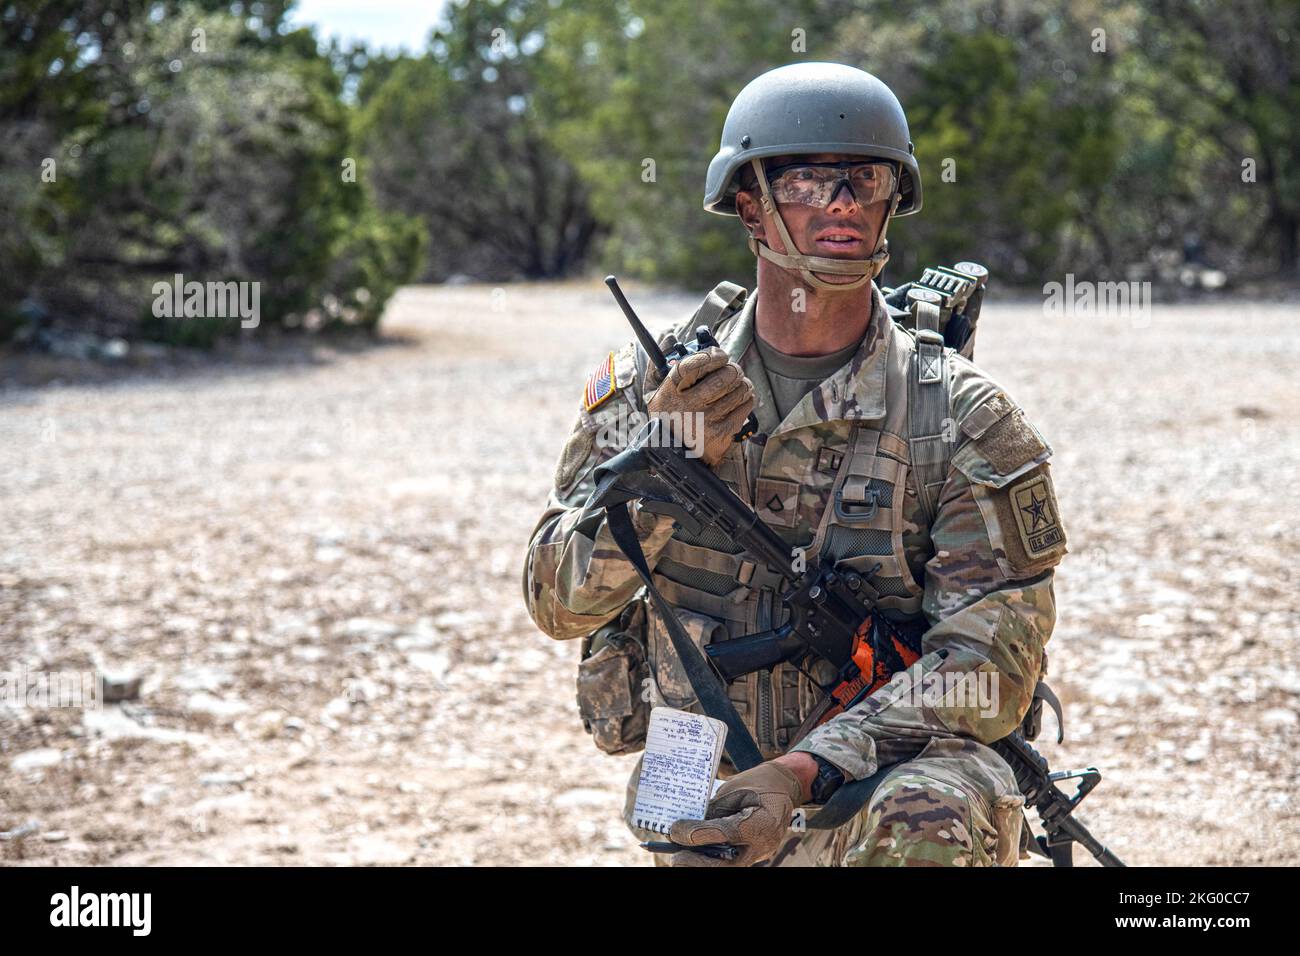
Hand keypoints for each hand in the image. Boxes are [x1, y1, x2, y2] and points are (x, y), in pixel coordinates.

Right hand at [646, 346, 754, 466]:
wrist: (674, 456)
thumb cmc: (667, 419)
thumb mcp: (654, 394)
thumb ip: (659, 365)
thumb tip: (667, 337)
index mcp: (670, 393)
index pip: (694, 365)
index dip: (711, 356)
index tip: (719, 355)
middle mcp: (688, 407)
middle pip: (723, 377)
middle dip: (732, 369)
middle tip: (731, 369)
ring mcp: (706, 421)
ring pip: (738, 389)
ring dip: (742, 382)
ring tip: (736, 383)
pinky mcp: (722, 433)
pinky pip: (744, 406)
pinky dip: (746, 398)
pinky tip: (739, 398)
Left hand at [668, 760, 802, 866]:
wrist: (785, 788)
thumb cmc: (758, 783)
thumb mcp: (734, 790)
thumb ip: (714, 810)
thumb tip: (686, 825)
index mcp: (761, 822)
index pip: (725, 832)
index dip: (697, 833)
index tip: (675, 831)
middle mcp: (762, 844)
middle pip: (727, 864)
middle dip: (698, 864)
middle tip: (675, 858)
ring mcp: (759, 853)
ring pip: (727, 866)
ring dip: (702, 863)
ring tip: (679, 855)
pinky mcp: (752, 855)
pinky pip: (729, 861)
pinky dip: (710, 858)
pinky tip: (693, 853)